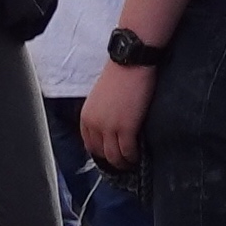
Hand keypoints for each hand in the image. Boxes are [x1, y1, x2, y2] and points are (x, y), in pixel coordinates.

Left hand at [81, 56, 151, 170]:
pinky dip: (134, 157)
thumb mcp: (100, 97)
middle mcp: (94, 124)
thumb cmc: (119, 75)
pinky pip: (128, 151)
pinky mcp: (127, 128)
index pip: (89, 144)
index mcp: (86, 117)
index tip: (110, 154)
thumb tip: (108, 128)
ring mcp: (110, 128)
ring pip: (115, 156)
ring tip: (132, 162)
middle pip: (101, 153)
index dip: (101, 152)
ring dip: (123, 162)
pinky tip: (139, 155)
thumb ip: (100, 114)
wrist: (131, 63)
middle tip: (123, 161)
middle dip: (112, 160)